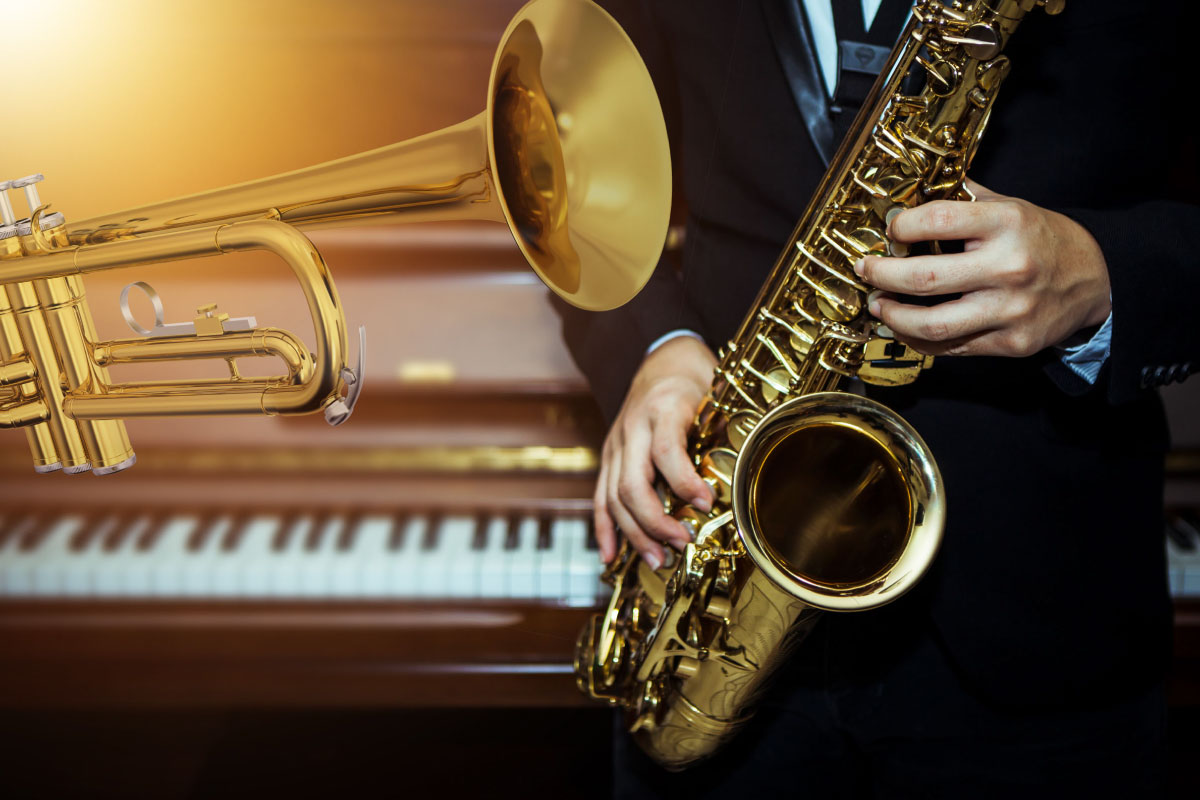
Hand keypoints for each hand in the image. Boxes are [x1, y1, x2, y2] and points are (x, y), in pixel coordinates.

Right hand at [595, 335, 715, 566]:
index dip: (684, 482)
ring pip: (614, 497)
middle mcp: (633, 428)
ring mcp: (616, 444)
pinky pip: (600, 497)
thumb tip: (745, 473)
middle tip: (681, 544)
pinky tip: (613, 555)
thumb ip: (724, 430)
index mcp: (662, 408)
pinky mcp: (609, 457)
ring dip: (635, 534)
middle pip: (632, 484)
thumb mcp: (715, 395)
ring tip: (658, 560)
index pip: (666, 451)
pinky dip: (605, 529)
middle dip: (656, 522)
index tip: (706, 505)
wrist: (661, 358)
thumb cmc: (694, 379)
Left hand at [854, 179, 1110, 356]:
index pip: (937, 221)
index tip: (889, 231)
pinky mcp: (1012, 342)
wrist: (1097, 279)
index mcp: (1007, 224)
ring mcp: (1011, 310)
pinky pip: (952, 348)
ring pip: (932, 325)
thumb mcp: (1010, 206)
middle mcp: (1009, 267)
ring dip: (893, 317)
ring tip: (879, 305)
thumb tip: (910, 193)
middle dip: (882, 276)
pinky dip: (919, 339)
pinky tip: (906, 326)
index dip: (901, 227)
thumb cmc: (1043, 239)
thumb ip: (963, 200)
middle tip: (866, 271)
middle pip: (924, 279)